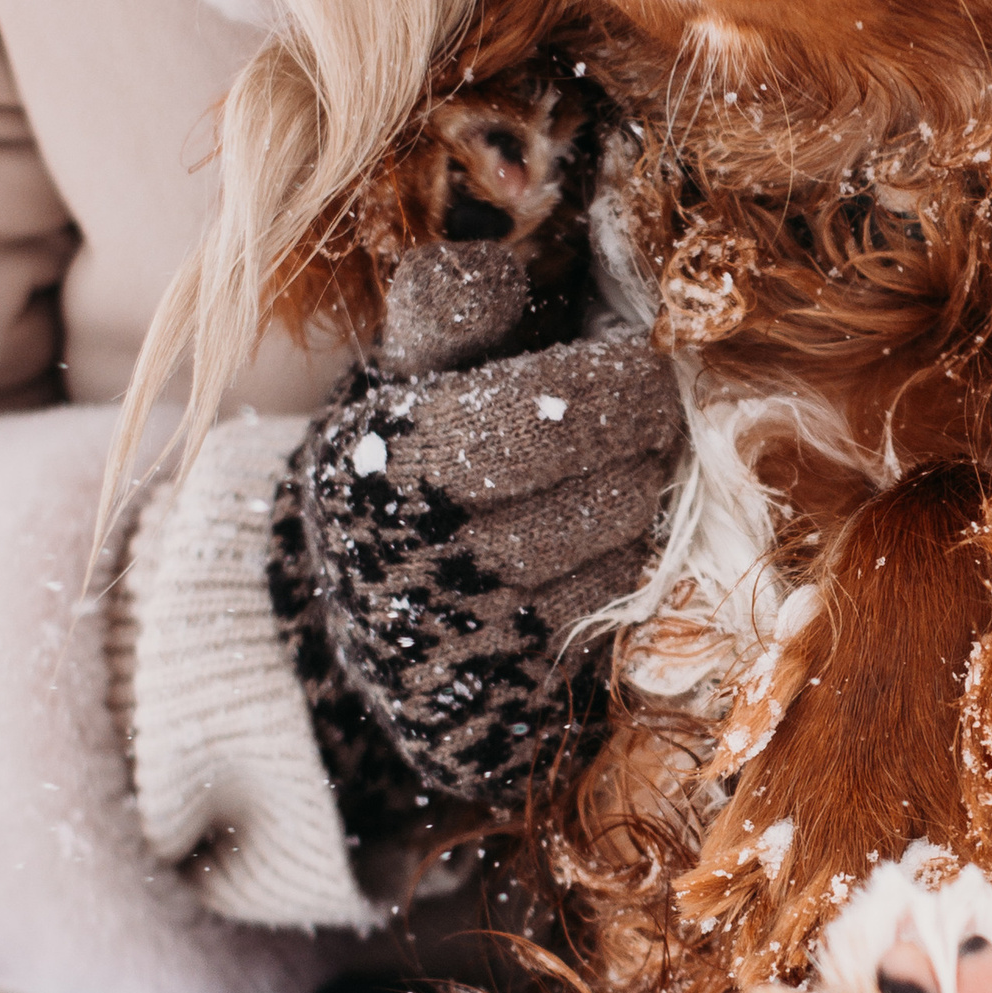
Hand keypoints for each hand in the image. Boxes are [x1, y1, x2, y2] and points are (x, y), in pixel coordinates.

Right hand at [276, 245, 686, 837]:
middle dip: (649, 454)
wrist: (325, 616)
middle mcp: (419, 572)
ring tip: (641, 484)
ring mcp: (459, 660)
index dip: (623, 384)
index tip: (654, 361)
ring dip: (644, 525)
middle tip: (666, 425)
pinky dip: (624, 600)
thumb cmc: (391, 464)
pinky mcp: (494, 728)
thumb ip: (448, 311)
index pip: (547, 418)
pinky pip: (606, 653)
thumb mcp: (398, 373)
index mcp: (390, 468)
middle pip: (601, 501)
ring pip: (615, 575)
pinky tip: (609, 558)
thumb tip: (501, 264)